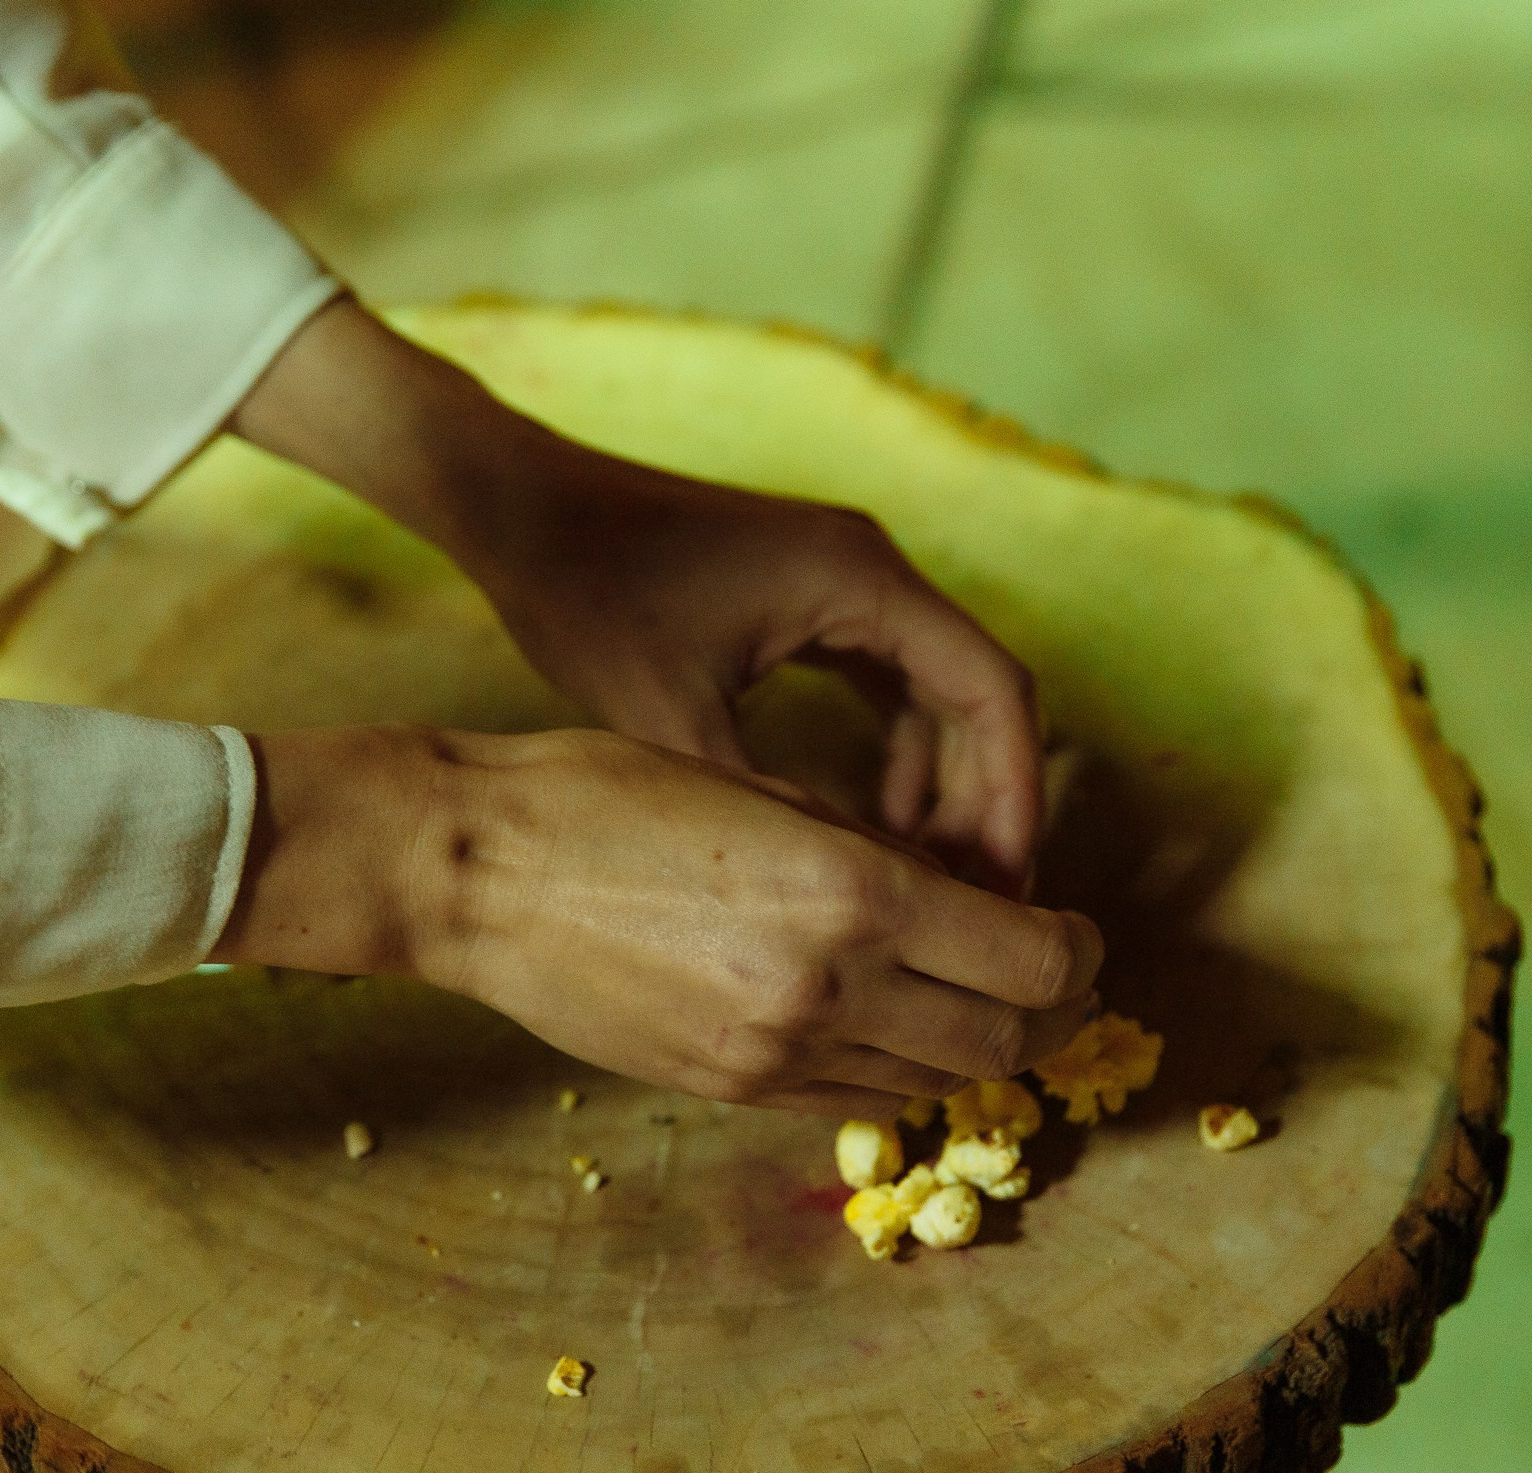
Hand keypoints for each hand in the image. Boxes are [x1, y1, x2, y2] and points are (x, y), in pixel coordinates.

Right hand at [214, 725, 1100, 1119]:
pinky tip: (890, 1027)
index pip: (1030, 958)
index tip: (1076, 931)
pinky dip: (896, 1070)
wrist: (471, 874)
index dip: (1076, 951)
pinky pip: (854, 1100)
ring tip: (977, 1004)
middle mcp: (829, 988)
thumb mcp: (764, 791)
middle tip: (1052, 976)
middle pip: (1002, 1036)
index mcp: (852, 894)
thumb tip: (956, 893)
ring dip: (976, 1046)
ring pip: (933, 1080)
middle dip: (1047, 1009)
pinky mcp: (728, 1088)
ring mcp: (776, 1053)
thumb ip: (872, 854)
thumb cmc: (603, 794)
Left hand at [230, 299, 1046, 895]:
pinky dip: (891, 756)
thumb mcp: (669, 717)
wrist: (516, 506)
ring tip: (928, 885)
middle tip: (978, 907)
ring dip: (939, 785)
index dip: (1015, 795)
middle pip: (976, 696)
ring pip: (932, 695)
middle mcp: (871, 569)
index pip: (994, 690)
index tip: (1008, 886)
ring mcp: (841, 580)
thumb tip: (837, 905)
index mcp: (862, 580)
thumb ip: (759, 806)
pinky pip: (882, 684)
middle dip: (984, 802)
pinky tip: (868, 833)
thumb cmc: (585, 593)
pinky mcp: (805, 598)